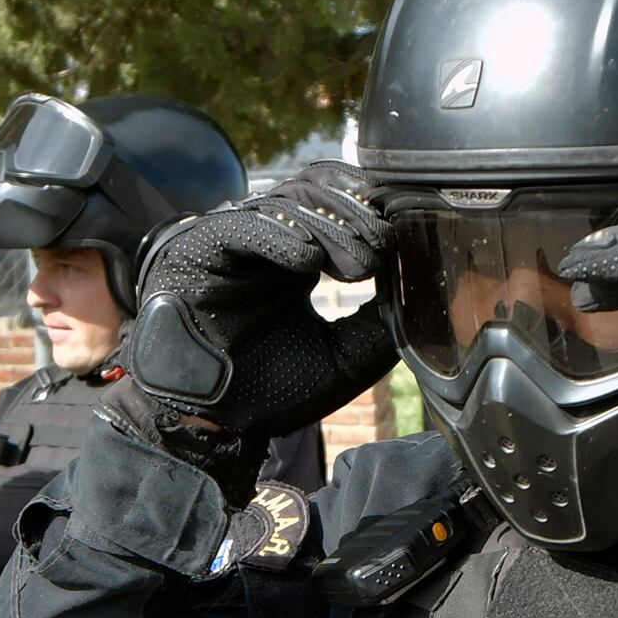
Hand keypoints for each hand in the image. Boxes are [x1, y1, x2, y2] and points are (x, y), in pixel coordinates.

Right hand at [127, 161, 395, 447]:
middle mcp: (265, 241)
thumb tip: (418, 293)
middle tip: (382, 248)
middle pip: (315, 194)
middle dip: (355, 217)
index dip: (368, 209)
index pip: (335, 205)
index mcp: (297, 257)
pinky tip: (309, 263)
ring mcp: (232, 241)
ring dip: (328, 227)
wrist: (210, 423)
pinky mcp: (198, 248)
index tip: (401, 232)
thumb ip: (378, 327)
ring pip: (284, 204)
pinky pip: (241, 227)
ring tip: (357, 267)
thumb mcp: (341, 359)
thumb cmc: (269, 391)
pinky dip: (280, 237)